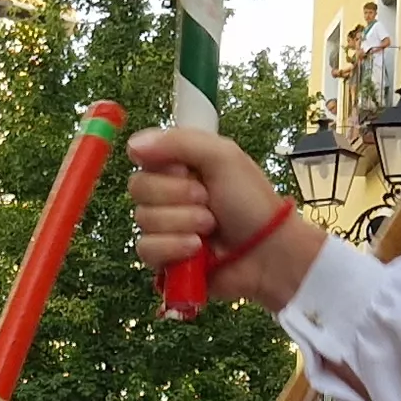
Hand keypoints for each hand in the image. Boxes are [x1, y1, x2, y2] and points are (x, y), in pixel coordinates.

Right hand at [129, 126, 324, 310]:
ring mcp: (164, 227)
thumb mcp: (223, 156)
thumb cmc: (252, 202)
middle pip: (138, 187)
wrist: (268, 252)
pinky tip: (198, 250)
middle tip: (207, 200)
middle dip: (176, 196)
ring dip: (182, 222)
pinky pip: (146, 250)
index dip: (163, 166)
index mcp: (178, 166)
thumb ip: (178, 142)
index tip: (188, 170)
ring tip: (210, 227)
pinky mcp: (164, 258)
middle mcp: (167, 194)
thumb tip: (132, 145)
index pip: (142, 157)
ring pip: (143, 220)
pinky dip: (174, 248)